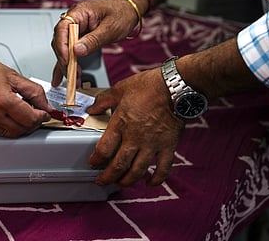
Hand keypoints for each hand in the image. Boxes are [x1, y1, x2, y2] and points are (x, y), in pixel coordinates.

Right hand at [0, 40, 52, 137]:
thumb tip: (44, 104)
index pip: (31, 118)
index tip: (46, 112)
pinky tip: (15, 114)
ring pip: (13, 133)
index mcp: (2, 100)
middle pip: (23, 129)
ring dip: (24, 126)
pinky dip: (13, 125)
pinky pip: (2, 130)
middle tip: (40, 113)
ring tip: (28, 113)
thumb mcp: (12, 75)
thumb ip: (32, 91)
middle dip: (35, 122)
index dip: (43, 116)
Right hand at [51, 0, 138, 86]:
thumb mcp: (110, 28)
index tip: (67, 60)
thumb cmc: (121, 13)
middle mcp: (74, 21)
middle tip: (72, 74)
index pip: (62, 29)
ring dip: (67, 66)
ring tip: (73, 80)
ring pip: (64, 49)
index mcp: (79, 12)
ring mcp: (75, 30)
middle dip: (65, 60)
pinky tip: (62, 76)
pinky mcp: (79, 38)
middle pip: (60, 42)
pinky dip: (67, 64)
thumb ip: (93, 40)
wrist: (129, 10)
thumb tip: (76, 51)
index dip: (62, 46)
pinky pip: (70, 52)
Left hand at [86, 68, 184, 186]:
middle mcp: (135, 138)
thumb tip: (92, 108)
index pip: (104, 149)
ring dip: (127, 181)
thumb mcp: (121, 89)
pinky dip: (156, 179)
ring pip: (137, 171)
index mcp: (121, 124)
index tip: (93, 163)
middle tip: (102, 181)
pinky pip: (163, 168)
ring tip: (120, 183)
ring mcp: (152, 144)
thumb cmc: (150, 86)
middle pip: (118, 165)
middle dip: (108, 177)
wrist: (176, 87)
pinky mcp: (168, 146)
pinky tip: (150, 183)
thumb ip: (104, 100)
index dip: (96, 160)